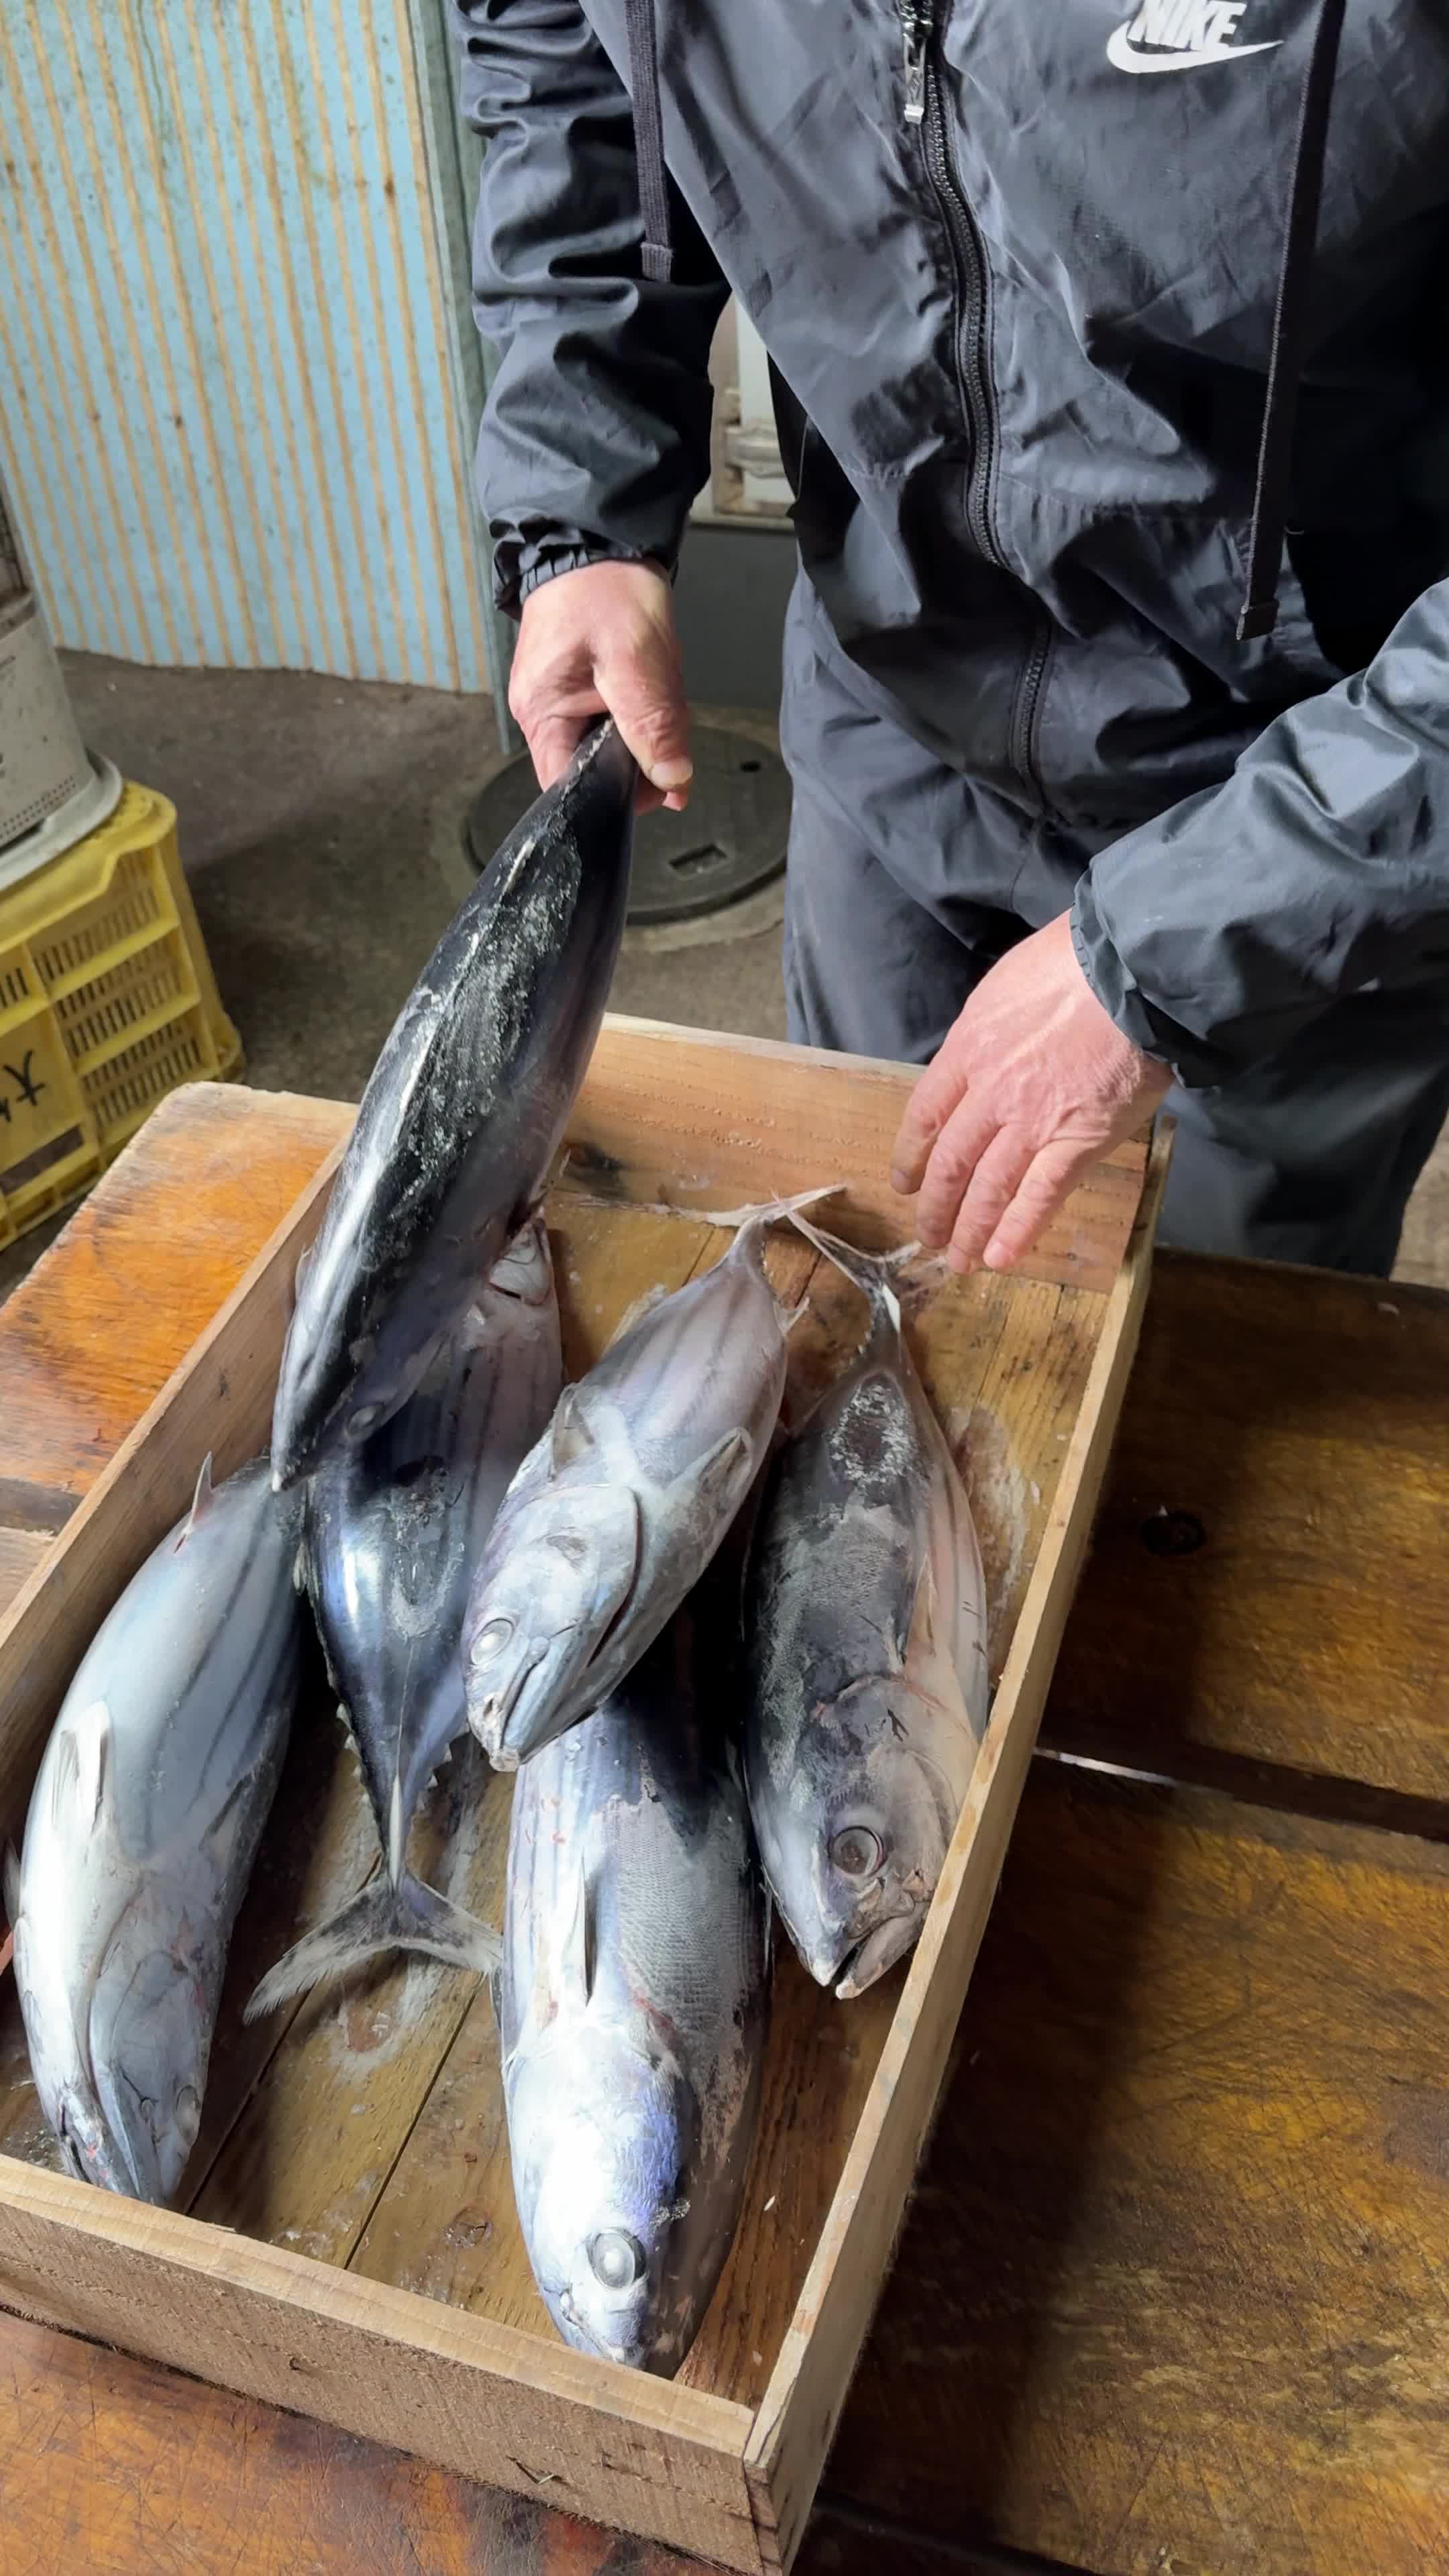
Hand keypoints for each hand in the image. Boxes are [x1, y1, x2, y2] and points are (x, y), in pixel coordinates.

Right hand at [509, 559, 691, 812]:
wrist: (600, 538)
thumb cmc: (606, 590)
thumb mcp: (635, 661)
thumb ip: (652, 726)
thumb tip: (674, 782)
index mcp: (542, 713)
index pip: (569, 788)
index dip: (614, 796)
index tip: (656, 781)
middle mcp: (542, 712)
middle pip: (595, 768)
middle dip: (640, 755)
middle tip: (665, 715)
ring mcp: (560, 697)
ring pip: (612, 743)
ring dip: (645, 728)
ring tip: (656, 686)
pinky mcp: (579, 684)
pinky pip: (615, 716)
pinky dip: (642, 708)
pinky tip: (649, 681)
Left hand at [890, 912, 1170, 1272]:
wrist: (1130, 976)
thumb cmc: (1074, 964)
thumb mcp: (1006, 984)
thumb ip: (988, 1028)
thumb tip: (985, 1044)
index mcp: (967, 1050)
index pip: (925, 1115)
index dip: (911, 1155)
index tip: (905, 1180)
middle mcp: (989, 1094)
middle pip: (949, 1161)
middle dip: (935, 1204)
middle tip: (928, 1233)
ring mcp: (1030, 1123)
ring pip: (987, 1187)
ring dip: (969, 1229)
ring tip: (958, 1260)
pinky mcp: (1075, 1142)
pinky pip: (1039, 1197)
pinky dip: (1017, 1231)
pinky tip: (999, 1258)